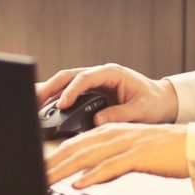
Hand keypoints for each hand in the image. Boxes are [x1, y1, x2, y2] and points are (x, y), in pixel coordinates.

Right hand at [34, 62, 175, 126]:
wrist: (161, 101)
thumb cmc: (153, 102)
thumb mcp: (141, 110)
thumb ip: (120, 114)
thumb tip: (97, 121)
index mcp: (111, 73)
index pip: (85, 77)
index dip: (71, 91)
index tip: (62, 105)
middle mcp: (99, 75)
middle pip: (68, 76)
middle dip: (50, 87)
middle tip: (35, 101)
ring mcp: (94, 83)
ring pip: (64, 83)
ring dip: (49, 92)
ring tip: (33, 104)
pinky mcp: (91, 92)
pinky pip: (69, 93)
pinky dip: (56, 99)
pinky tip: (44, 108)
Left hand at [47, 123, 189, 187]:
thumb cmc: (167, 152)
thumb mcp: (132, 155)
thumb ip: (110, 163)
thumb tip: (88, 177)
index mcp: (112, 131)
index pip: (75, 144)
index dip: (54, 157)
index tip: (39, 169)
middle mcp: (115, 133)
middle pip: (75, 148)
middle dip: (52, 164)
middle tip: (34, 176)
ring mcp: (126, 143)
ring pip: (88, 156)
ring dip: (64, 170)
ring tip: (47, 182)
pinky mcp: (139, 155)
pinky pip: (111, 166)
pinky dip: (93, 175)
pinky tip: (80, 183)